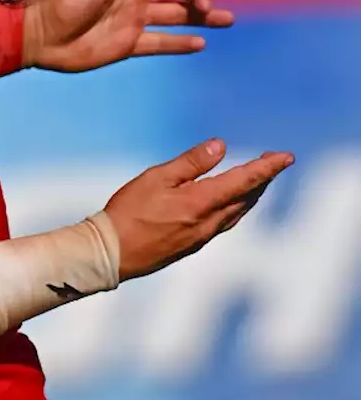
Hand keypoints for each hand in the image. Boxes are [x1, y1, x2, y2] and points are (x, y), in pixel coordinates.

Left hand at [23, 0, 234, 72]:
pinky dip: (180, 43)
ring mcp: (131, 20)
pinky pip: (160, 43)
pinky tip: (201, 42)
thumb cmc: (60, 3)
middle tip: (209, 6)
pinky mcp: (127, 45)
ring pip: (174, 15)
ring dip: (200, 16)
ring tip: (226, 19)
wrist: (38, 37)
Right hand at [105, 139, 292, 280]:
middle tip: (274, 161)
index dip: (267, 167)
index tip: (286, 156)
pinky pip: (225, 223)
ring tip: (258, 181)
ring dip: (252, 194)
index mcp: (200, 202)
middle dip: (263, 179)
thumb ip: (190, 163)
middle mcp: (209, 222)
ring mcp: (202, 237)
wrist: (113, 253)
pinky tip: (230, 204)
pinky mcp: (193, 245)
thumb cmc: (129, 211)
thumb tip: (220, 147)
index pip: (244, 180)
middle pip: (246, 198)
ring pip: (238, 212)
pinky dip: (236, 208)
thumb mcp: (156, 178)